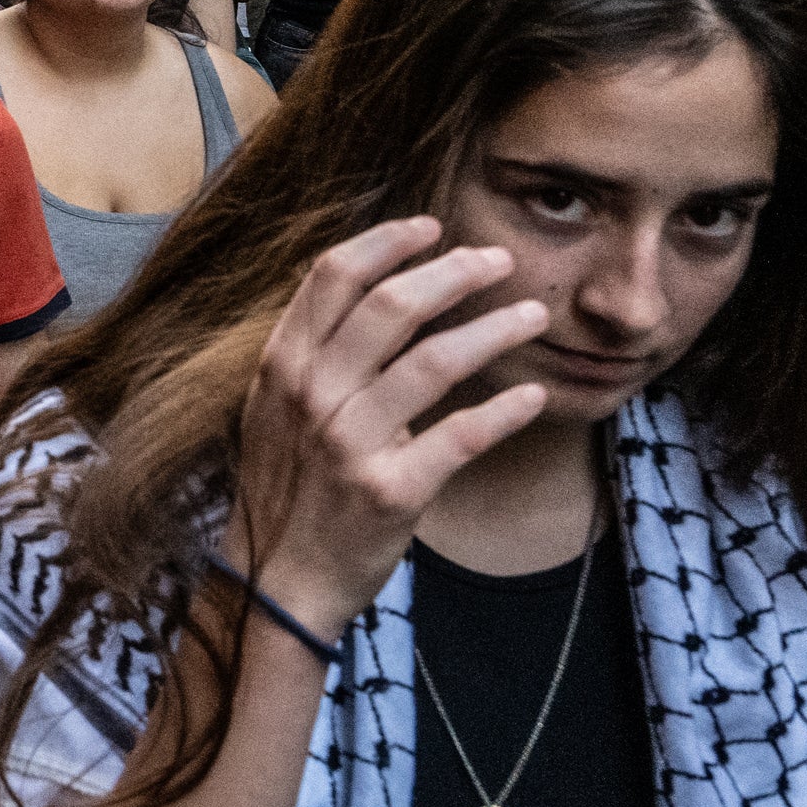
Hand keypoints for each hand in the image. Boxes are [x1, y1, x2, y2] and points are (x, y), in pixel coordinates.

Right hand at [227, 217, 557, 640]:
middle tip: (498, 262)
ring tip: (533, 317)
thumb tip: (367, 293)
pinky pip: (460, 436)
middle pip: (391, 306)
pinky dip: (504, 411)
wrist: (277, 580)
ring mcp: (350, 442)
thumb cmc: (284, 489)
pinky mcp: (391, 490)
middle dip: (453, 273)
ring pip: (434, 362)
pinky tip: (533, 395)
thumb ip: (310, 354)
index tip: (430, 227)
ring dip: (494, 331)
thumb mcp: (273, 409)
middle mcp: (312, 394)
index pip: (332, 277)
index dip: (386, 242)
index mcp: (282, 366)